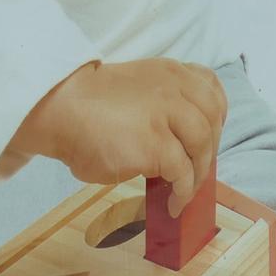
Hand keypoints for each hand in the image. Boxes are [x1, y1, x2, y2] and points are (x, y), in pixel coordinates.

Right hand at [6, 59, 226, 214]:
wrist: (59, 109)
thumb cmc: (88, 104)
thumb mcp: (136, 86)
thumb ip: (162, 102)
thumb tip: (179, 139)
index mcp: (170, 73)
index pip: (212, 90)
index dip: (217, 116)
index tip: (211, 135)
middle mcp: (174, 90)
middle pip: (213, 120)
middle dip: (209, 149)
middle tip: (196, 170)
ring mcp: (167, 116)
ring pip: (203, 146)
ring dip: (199, 174)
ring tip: (186, 192)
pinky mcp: (156, 145)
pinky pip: (182, 173)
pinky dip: (184, 191)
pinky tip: (174, 203)